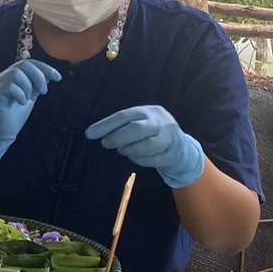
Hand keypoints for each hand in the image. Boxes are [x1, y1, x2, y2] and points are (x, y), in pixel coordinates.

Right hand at [0, 60, 61, 160]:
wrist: (3, 133)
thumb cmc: (15, 115)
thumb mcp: (30, 97)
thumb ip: (36, 85)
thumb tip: (48, 75)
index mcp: (11, 76)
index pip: (29, 63)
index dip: (45, 68)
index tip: (58, 77)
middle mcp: (3, 77)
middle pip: (24, 65)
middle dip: (39, 77)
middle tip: (43, 92)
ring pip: (17, 73)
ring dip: (28, 87)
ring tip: (28, 99)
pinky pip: (10, 86)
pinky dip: (21, 95)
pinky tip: (21, 103)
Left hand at [86, 105, 204, 188]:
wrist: (182, 149)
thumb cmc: (153, 135)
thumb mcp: (141, 124)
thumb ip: (123, 126)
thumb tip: (95, 134)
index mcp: (149, 111)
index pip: (124, 116)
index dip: (105, 125)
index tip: (90, 134)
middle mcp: (161, 122)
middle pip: (138, 128)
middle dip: (118, 137)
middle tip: (105, 144)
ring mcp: (170, 138)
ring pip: (148, 145)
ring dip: (130, 150)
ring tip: (122, 151)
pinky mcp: (173, 154)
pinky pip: (154, 159)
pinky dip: (140, 160)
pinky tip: (134, 158)